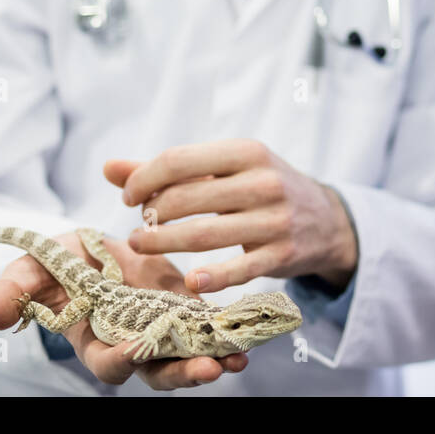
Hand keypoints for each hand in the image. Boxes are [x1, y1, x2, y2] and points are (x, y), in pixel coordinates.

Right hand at [0, 230, 248, 389]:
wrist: (93, 248)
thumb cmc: (58, 265)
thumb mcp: (33, 270)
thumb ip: (14, 291)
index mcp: (96, 340)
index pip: (111, 364)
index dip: (123, 360)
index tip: (138, 349)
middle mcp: (135, 343)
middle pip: (160, 372)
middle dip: (184, 373)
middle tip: (210, 369)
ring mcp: (164, 330)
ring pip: (191, 354)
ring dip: (216, 357)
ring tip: (238, 357)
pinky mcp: (186, 309)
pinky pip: (211, 325)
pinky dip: (228, 328)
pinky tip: (249, 326)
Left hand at [105, 140, 357, 292]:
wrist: (326, 220)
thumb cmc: (262, 189)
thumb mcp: (226, 169)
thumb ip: (168, 170)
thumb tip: (108, 168)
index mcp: (246, 152)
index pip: (180, 160)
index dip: (144, 179)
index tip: (129, 197)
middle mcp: (263, 182)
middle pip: (188, 197)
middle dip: (151, 213)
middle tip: (138, 226)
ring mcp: (274, 220)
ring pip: (206, 234)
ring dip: (164, 242)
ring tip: (141, 245)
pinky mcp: (282, 255)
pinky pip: (239, 269)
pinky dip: (212, 277)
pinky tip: (190, 281)